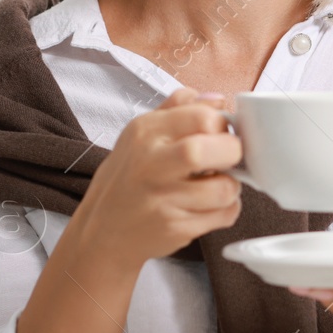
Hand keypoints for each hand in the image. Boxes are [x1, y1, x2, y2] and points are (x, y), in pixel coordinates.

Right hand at [72, 87, 243, 268]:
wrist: (99, 232)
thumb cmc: (126, 180)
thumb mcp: (138, 135)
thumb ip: (178, 110)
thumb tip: (217, 100)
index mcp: (145, 132)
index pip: (203, 116)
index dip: (222, 125)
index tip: (220, 134)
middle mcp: (152, 163)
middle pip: (216, 149)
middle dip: (233, 152)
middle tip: (227, 159)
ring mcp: (163, 199)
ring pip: (226, 187)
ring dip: (230, 186)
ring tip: (214, 185)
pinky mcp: (174, 228)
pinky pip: (224, 215)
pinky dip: (225, 210)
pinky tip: (208, 207)